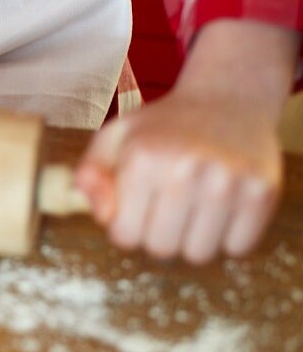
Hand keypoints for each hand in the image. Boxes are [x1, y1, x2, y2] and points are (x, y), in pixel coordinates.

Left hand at [75, 18, 297, 264]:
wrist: (228, 98)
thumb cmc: (163, 126)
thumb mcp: (115, 138)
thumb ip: (90, 177)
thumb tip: (103, 217)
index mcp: (143, 158)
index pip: (125, 236)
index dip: (127, 227)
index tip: (137, 207)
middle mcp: (185, 169)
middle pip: (161, 249)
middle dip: (157, 234)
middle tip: (166, 205)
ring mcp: (228, 182)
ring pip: (199, 253)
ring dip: (192, 238)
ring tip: (194, 204)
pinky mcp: (262, 192)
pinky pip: (237, 248)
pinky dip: (228, 236)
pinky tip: (222, 207)